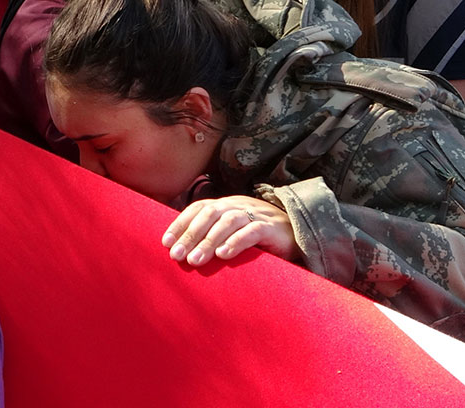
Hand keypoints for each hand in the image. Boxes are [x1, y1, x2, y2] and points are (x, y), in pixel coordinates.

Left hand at [162, 196, 297, 266]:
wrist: (298, 232)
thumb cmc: (259, 236)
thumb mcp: (233, 231)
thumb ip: (213, 235)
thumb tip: (183, 250)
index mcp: (227, 204)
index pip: (199, 208)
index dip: (181, 223)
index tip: (165, 243)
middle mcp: (238, 205)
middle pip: (210, 214)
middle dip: (190, 235)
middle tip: (177, 255)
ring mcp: (255, 214)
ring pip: (228, 221)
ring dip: (209, 240)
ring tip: (196, 260)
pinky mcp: (271, 227)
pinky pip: (252, 231)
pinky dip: (236, 242)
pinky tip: (224, 255)